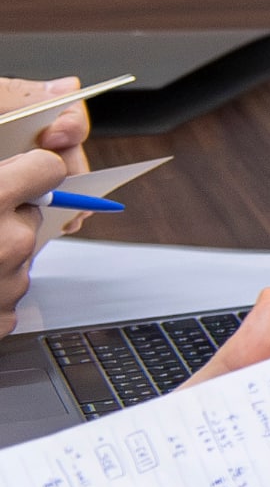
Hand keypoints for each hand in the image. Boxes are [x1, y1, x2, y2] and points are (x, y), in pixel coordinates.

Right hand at [0, 140, 77, 319]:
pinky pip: (8, 294)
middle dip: (7, 217)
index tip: (20, 175)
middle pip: (33, 215)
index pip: (48, 168)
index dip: (30, 171)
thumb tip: (27, 169)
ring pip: (20, 256)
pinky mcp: (4, 319)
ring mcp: (10, 285)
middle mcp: (9, 242)